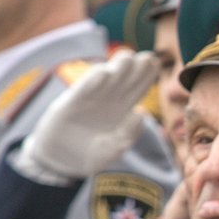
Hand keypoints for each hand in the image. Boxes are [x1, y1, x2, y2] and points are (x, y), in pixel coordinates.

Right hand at [19, 51, 157, 180]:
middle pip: (124, 81)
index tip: (156, 64)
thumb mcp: (114, 149)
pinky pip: (82, 90)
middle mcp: (107, 101)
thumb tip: (140, 114)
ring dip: (116, 69)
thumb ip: (128, 135)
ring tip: (128, 57)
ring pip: (105, 81)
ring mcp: (89, 100)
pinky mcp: (70, 104)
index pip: (137, 89)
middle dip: (136, 69)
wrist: (62, 161)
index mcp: (121, 110)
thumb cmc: (91, 155)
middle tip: (148, 57)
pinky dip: (92, 82)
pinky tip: (102, 72)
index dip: (146, 77)